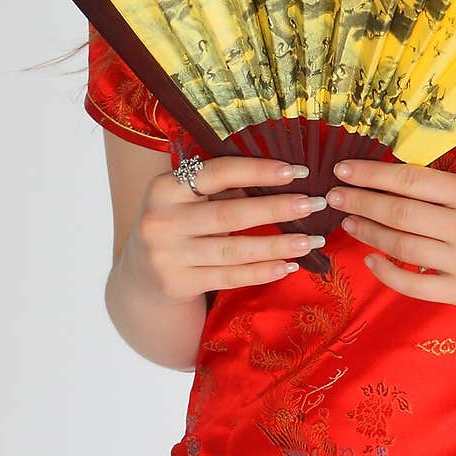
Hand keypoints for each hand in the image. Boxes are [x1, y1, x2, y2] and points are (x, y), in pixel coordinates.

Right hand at [122, 157, 327, 302]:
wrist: (141, 272)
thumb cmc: (179, 221)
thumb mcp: (187, 197)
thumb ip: (222, 186)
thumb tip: (284, 174)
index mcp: (165, 187)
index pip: (218, 173)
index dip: (259, 171)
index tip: (297, 171)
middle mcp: (162, 220)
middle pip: (230, 214)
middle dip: (277, 208)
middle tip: (315, 204)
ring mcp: (167, 255)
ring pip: (234, 250)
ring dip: (278, 245)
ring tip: (311, 240)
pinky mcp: (177, 284)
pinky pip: (228, 277)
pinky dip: (262, 272)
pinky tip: (288, 265)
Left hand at [325, 159, 455, 309]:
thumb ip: (441, 187)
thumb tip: (385, 180)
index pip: (411, 181)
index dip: (372, 175)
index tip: (344, 170)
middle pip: (400, 214)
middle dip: (361, 202)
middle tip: (335, 196)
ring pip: (402, 247)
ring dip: (368, 232)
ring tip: (349, 221)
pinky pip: (413, 284)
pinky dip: (386, 271)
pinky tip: (370, 258)